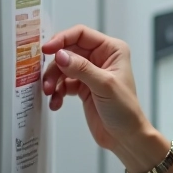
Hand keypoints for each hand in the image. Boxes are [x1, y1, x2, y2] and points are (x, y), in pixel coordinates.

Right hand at [41, 25, 147, 158]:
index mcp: (111, 49)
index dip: (62, 39)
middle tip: (46, 80)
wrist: (125, 137)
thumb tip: (60, 55)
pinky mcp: (83, 87)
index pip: (81, 35)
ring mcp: (90, 73)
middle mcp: (100, 58)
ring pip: (63, 68)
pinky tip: (56, 103)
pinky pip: (63, 83)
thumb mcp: (104, 85)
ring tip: (50, 94)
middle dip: (55, 66)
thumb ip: (81, 68)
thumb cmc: (125, 110)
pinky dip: (57, 92)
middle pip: (68, 51)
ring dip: (53, 80)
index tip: (47, 49)